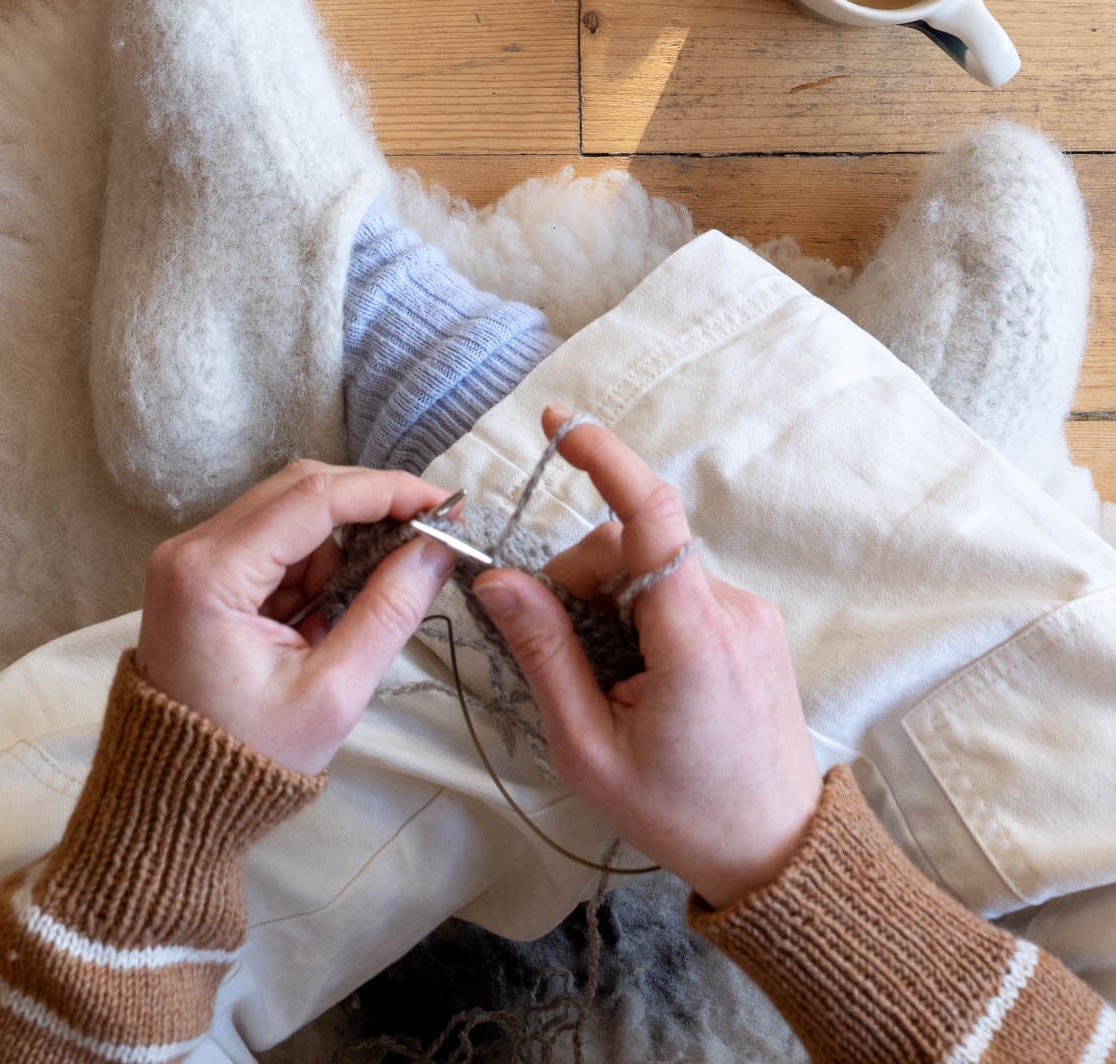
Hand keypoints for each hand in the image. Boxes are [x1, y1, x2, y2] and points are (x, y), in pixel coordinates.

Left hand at [135, 459, 456, 773]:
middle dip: (366, 507)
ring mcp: (190, 557)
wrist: (176, 800)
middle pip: (296, 489)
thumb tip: (437, 547)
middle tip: (425, 535)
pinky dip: (310, 563)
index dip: (384, 491)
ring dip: (337, 543)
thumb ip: (388, 611)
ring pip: (287, 511)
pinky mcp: (199, 572)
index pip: (311, 498)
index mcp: (211, 573)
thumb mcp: (333, 692)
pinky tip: (323, 613)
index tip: (441, 504)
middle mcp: (191, 547)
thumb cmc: (251, 756)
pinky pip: (271, 540)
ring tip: (354, 608)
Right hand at [472, 407, 821, 908]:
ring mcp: (750, 614)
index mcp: (694, 634)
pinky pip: (680, 590)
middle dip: (580, 579)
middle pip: (633, 545)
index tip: (556, 421)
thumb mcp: (589, 749)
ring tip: (608, 682)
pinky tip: (637, 677)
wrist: (780, 856)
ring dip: (611, 602)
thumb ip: (544, 653)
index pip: (649, 512)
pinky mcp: (754, 626)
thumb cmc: (682, 814)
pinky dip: (643, 615)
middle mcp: (732, 607)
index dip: (602, 455)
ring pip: (653, 568)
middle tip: (561, 654)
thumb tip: (497, 580)